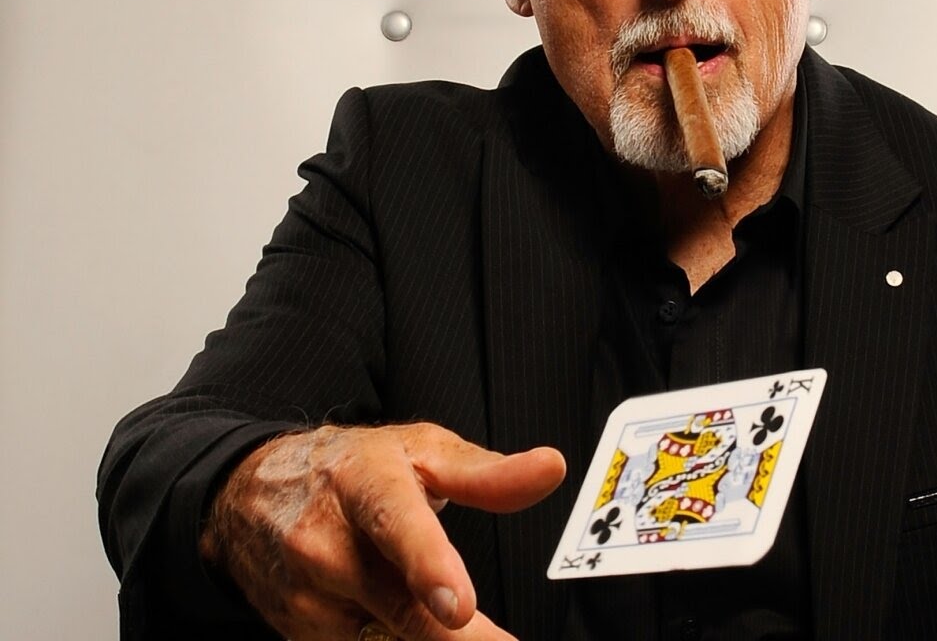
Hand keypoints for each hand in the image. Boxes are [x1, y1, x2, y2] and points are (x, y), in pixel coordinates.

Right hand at [199, 423, 565, 639]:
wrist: (248, 495)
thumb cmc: (349, 468)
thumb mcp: (419, 451)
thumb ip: (487, 473)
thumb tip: (551, 469)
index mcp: (365, 484)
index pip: (397, 525)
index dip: (429, 566)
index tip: (458, 605)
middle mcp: (327, 544)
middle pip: (402, 611)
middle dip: (457, 638)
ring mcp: (308, 597)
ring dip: (431, 639)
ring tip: (460, 620)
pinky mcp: (299, 634)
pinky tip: (413, 623)